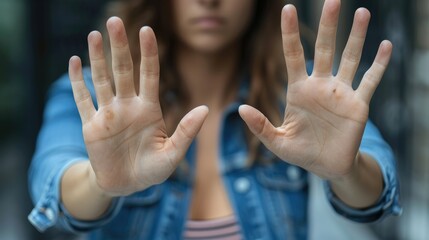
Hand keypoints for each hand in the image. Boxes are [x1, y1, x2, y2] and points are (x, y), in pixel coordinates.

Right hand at [68, 17, 207, 195]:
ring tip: (94, 34)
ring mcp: (108, 114)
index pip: (149, 75)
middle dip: (119, 47)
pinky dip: (77, 82)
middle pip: (122, 70)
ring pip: (101, 80)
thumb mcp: (173, 155)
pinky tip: (74, 61)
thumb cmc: (152, 170)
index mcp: (149, 109)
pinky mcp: (90, 125)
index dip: (148, 53)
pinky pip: (82, 99)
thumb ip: (187, 132)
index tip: (146, 30)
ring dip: (97, 58)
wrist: (125, 185)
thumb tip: (206, 109)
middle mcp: (128, 106)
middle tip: (114, 21)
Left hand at [239, 0, 391, 179]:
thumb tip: (240, 109)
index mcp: (298, 90)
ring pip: (350, 58)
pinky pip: (370, 80)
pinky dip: (378, 64)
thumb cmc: (301, 152)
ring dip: (356, 36)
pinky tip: (386, 45)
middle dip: (328, 25)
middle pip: (324, 49)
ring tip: (362, 12)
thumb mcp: (277, 141)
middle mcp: (320, 85)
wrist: (327, 166)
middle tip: (332, 0)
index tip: (287, 9)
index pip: (293, 55)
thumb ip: (260, 126)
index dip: (290, 33)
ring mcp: (340, 92)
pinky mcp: (358, 104)